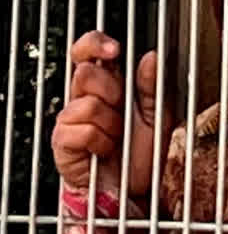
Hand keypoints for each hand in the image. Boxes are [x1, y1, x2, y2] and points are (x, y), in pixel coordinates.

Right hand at [51, 31, 174, 194]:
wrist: (133, 189)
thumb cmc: (142, 153)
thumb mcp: (158, 117)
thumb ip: (154, 87)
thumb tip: (151, 57)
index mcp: (106, 86)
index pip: (87, 52)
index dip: (95, 44)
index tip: (114, 50)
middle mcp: (83, 99)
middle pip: (85, 73)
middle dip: (112, 92)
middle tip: (122, 111)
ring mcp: (69, 120)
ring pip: (87, 104)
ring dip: (111, 124)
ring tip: (116, 137)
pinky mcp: (62, 143)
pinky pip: (82, 130)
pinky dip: (100, 142)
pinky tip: (104, 150)